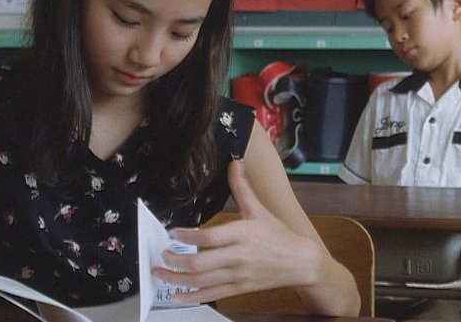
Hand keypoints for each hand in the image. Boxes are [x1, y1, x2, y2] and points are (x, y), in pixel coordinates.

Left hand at [152, 160, 322, 302]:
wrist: (300, 262)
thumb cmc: (279, 235)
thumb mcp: (259, 210)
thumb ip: (242, 188)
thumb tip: (235, 163)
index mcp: (243, 233)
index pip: (208, 237)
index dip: (187, 236)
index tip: (173, 233)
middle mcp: (238, 256)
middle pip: (199, 262)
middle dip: (174, 260)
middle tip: (162, 254)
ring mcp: (238, 275)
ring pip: (200, 280)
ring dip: (175, 279)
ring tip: (160, 273)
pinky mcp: (239, 289)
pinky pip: (211, 294)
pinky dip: (191, 296)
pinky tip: (177, 295)